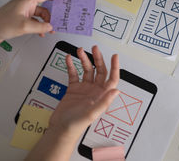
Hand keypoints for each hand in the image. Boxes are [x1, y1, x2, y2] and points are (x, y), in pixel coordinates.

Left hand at [0, 0, 71, 42]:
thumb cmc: (0, 24)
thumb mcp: (25, 26)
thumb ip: (40, 27)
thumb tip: (50, 27)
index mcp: (27, 0)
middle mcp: (26, 4)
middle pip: (45, 6)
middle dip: (54, 12)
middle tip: (62, 16)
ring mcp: (23, 11)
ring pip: (41, 15)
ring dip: (46, 22)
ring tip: (50, 29)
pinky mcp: (21, 18)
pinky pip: (35, 20)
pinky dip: (40, 26)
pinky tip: (41, 32)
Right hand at [26, 46, 118, 160]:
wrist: (60, 129)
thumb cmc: (77, 125)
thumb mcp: (92, 113)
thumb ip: (104, 101)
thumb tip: (117, 90)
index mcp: (102, 95)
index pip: (112, 78)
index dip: (115, 67)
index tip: (115, 56)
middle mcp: (95, 90)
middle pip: (100, 70)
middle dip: (98, 58)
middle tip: (95, 48)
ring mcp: (84, 89)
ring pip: (86, 70)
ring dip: (84, 60)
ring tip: (80, 51)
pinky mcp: (73, 89)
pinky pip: (73, 74)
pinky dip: (71, 66)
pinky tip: (69, 58)